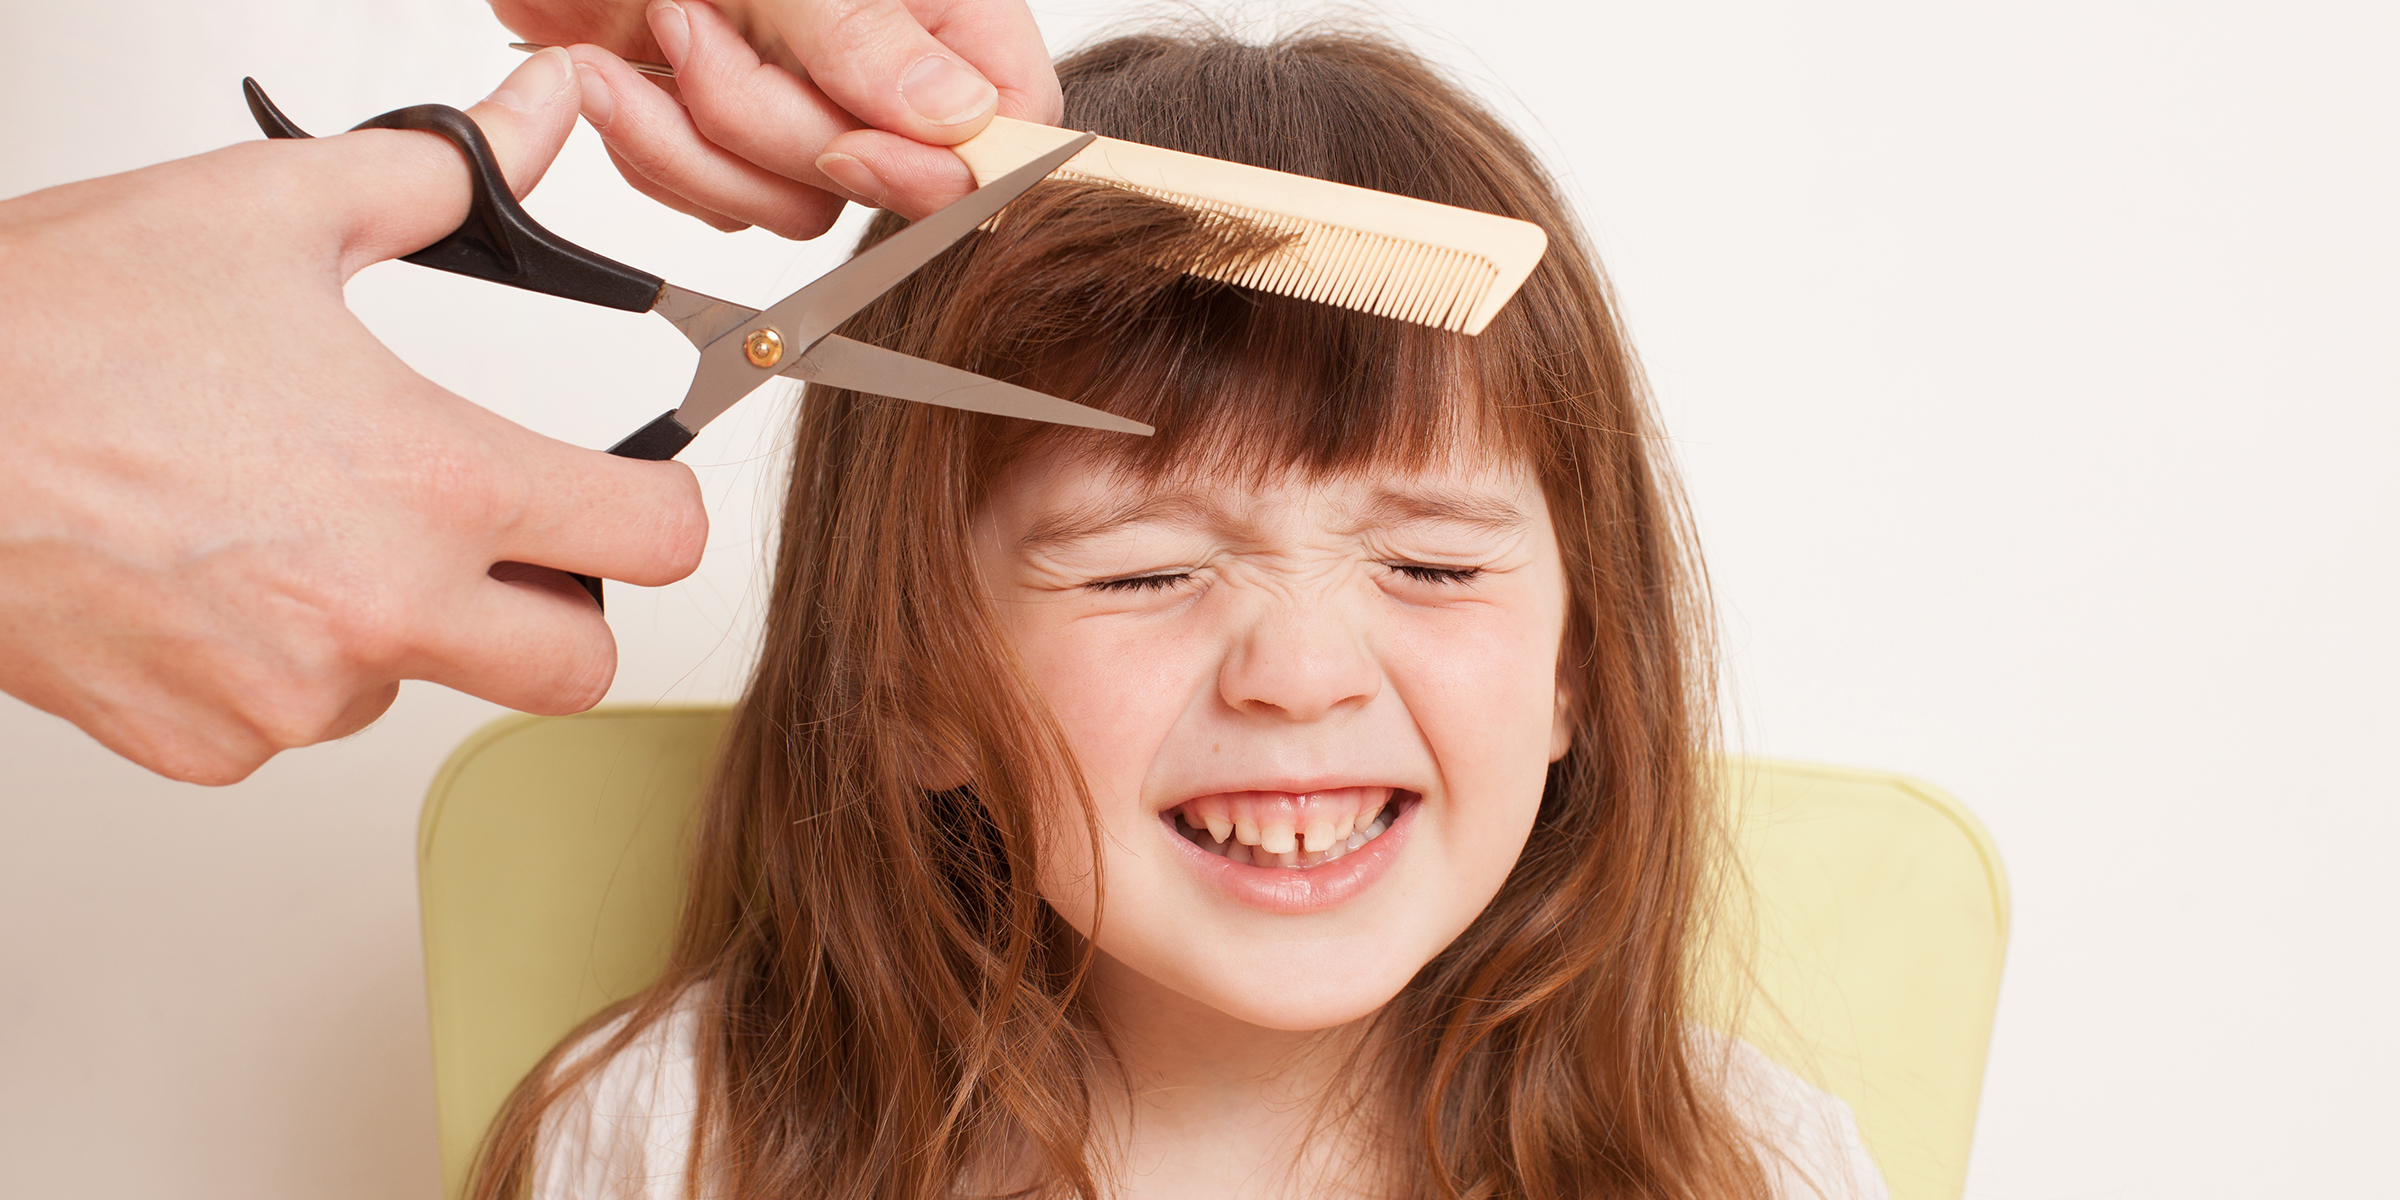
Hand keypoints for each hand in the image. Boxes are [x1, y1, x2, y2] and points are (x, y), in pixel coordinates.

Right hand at [0, 50, 705, 784]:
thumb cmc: (52, 329)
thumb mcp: (270, 210)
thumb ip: (449, 176)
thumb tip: (545, 111)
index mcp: (431, 479)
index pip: (658, 543)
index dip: (664, 509)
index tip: (636, 489)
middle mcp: (380, 608)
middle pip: (577, 666)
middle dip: (564, 605)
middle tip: (500, 536)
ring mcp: (292, 694)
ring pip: (421, 686)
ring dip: (398, 623)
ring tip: (290, 519)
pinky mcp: (206, 745)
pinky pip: (298, 720)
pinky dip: (282, 661)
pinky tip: (213, 574)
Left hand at [491, 0, 1062, 230]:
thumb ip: (865, 33)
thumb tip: (959, 118)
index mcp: (938, 10)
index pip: (1008, 121)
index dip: (940, 166)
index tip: (851, 148)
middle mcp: (881, 68)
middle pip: (878, 179)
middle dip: (766, 123)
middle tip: (690, 23)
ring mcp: (802, 104)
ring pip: (792, 205)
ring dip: (694, 138)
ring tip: (649, 25)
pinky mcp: (725, 135)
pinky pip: (714, 200)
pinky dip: (653, 144)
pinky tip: (613, 66)